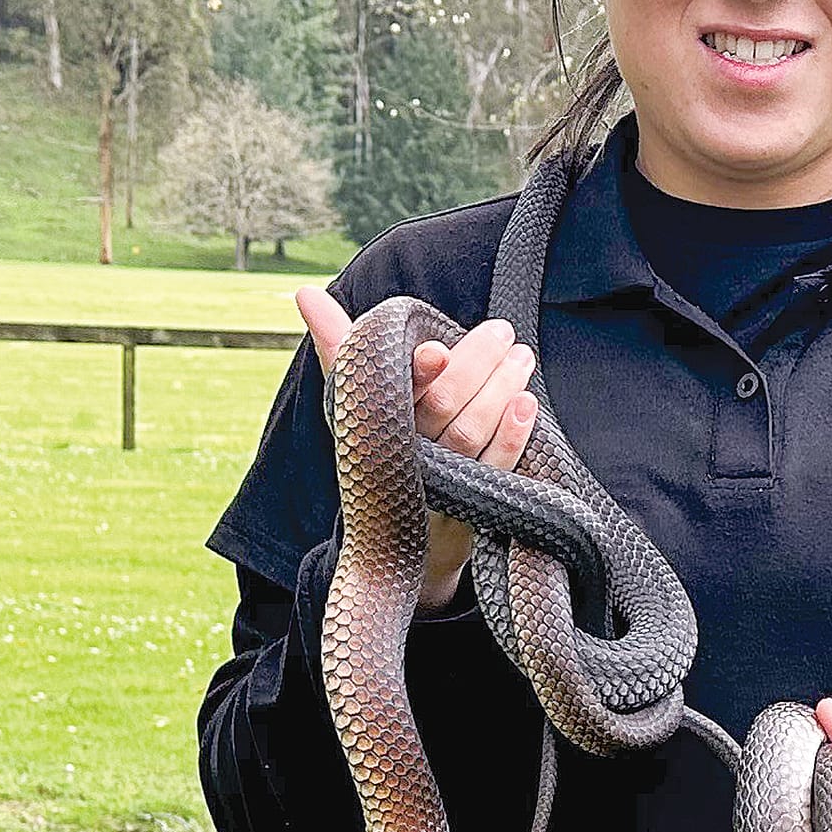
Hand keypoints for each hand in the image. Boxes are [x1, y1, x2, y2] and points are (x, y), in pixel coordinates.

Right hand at [296, 286, 539, 613]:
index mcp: (373, 425)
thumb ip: (338, 344)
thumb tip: (305, 291)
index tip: (439, 351)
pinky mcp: (468, 509)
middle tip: (502, 333)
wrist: (400, 540)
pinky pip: (494, 469)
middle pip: (443, 407)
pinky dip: (512, 437)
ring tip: (521, 357)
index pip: (395, 392)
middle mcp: (403, 456)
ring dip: (501, 391)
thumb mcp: (355, 403)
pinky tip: (527, 405)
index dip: (419, 371)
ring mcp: (437, 487)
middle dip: (476, 365)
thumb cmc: (383, 451)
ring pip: (472, 433)